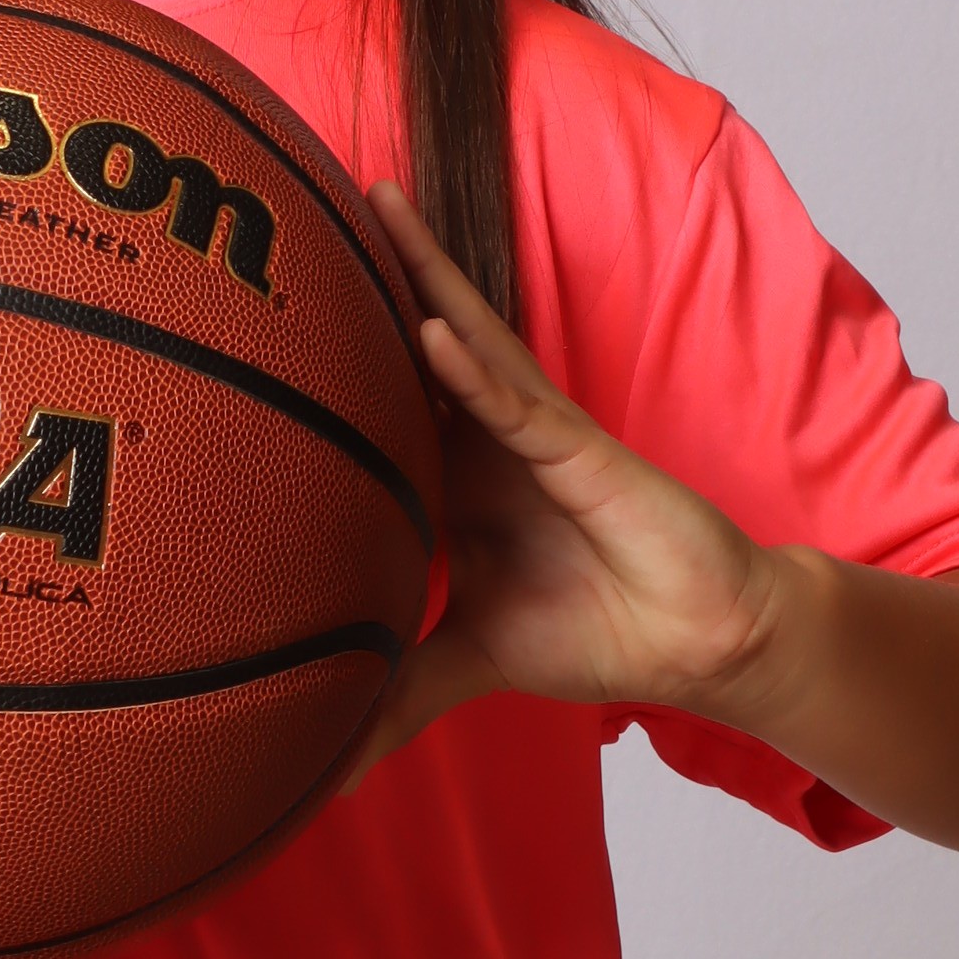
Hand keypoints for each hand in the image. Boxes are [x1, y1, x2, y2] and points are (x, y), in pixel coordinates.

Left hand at [348, 183, 781, 777]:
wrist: (695, 644)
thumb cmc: (593, 630)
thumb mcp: (467, 661)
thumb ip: (397, 695)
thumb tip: (321, 767)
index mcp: (458, 469)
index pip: (383, 385)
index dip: (332, 334)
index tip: (263, 291)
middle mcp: (490, 435)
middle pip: (417, 333)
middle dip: (370, 263)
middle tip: (300, 192)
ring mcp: (535, 434)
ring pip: (469, 338)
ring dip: (421, 273)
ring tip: (371, 204)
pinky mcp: (581, 452)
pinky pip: (518, 402)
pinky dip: (472, 368)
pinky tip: (429, 329)